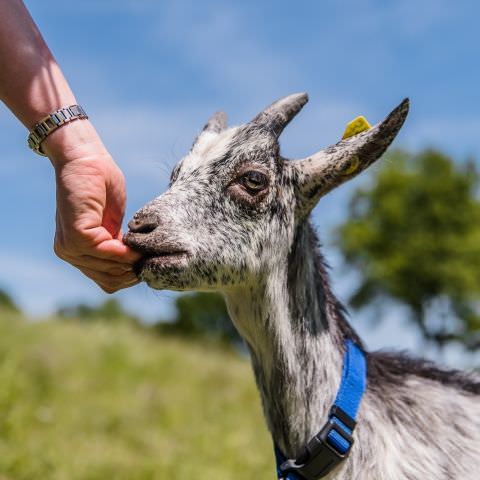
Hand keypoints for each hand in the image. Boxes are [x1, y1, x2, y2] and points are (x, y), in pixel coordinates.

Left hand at [43, 121, 140, 292]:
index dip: (131, 275)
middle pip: (111, 281)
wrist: (86, 158)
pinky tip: (134, 241)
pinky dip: (124, 250)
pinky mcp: (77, 236)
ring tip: (145, 248)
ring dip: (131, 260)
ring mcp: (71, 247)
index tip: (148, 261)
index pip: (109, 281)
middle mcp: (71, 253)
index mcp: (79, 253)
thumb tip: (136, 265)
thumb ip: (118, 246)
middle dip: (133, 271)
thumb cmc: (102, 186)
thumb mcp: (114, 224)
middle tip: (150, 255)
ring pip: (111, 270)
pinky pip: (107, 253)